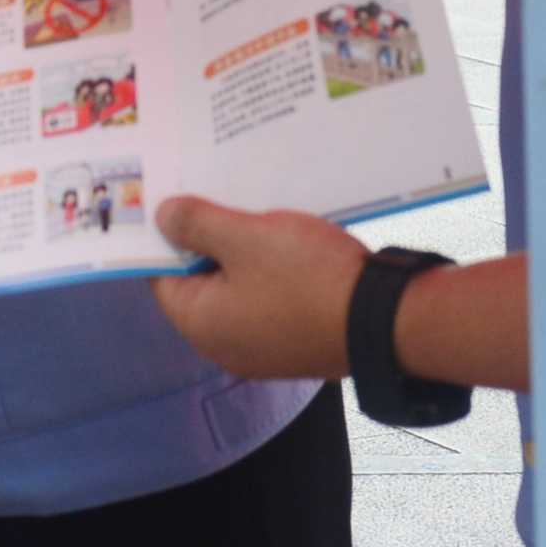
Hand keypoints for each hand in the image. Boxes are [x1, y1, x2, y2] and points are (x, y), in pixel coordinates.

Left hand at [149, 199, 370, 381]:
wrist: (383, 320)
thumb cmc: (307, 279)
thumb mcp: (244, 238)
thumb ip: (196, 225)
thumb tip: (162, 219)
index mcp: (201, 324)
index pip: (163, 277)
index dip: (167, 237)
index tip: (177, 200)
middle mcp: (225, 346)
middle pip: (202, 283)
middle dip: (211, 240)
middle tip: (223, 198)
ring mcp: (263, 349)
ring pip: (239, 290)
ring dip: (246, 254)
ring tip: (261, 216)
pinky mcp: (295, 343)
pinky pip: (270, 301)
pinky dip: (273, 274)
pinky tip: (291, 245)